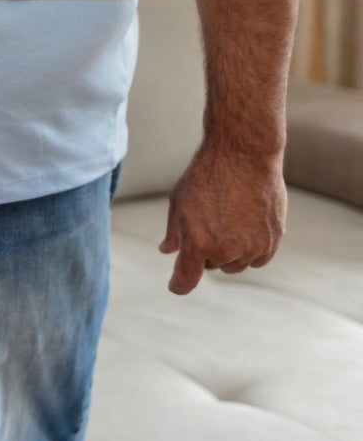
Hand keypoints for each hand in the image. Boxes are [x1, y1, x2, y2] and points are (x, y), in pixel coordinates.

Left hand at [160, 144, 286, 294]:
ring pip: (236, 264)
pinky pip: (258, 259)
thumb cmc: (206, 176)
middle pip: (211, 267)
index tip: (176, 285)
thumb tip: (166, 251)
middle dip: (206, 252)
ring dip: (229, 252)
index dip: (178, 285)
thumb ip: (174, 232)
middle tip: (207, 224)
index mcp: (198, 244)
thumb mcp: (179, 202)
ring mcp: (252, 248)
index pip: (186, 280)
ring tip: (227, 220)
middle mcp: (226, 251)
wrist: (244, 155)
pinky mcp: (273, 241)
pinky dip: (250, 250)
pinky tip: (245, 228)